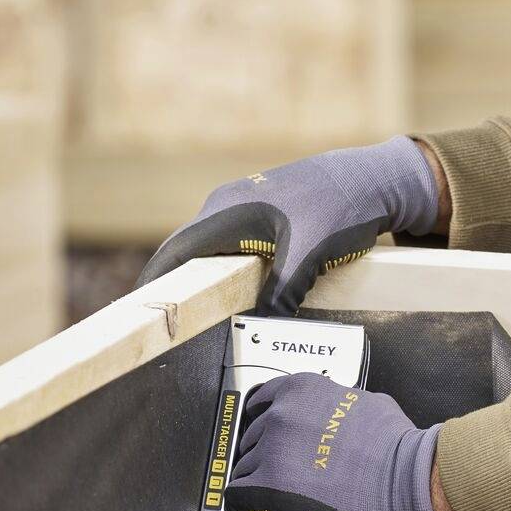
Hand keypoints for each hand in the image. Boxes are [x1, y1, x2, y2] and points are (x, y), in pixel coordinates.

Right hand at [135, 136, 441, 313]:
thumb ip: (281, 292)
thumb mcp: (310, 254)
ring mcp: (242, 207)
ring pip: (208, 250)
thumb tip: (259, 331)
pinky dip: (221, 271)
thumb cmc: (340, 209)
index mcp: (228, 211)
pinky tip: (227, 296)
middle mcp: (226, 206)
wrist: (371, 179)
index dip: (155, 283)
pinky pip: (228, 247)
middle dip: (172, 286)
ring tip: (187, 317)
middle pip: (185, 252)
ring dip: (198, 279)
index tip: (138, 313)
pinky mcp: (260, 214)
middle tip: (160, 326)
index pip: (175, 251)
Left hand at [228, 371, 456, 510]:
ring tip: (279, 496)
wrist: (404, 480)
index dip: (265, 421)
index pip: (263, 399)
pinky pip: (239, 496)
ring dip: (260, 481)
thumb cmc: (394, 445)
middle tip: (285, 472)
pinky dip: (247, 505)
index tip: (269, 436)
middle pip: (254, 436)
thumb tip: (332, 414)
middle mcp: (281, 413)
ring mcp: (272, 450)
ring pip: (247, 467)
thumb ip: (335, 404)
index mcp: (302, 389)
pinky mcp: (269, 487)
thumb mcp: (365, 401)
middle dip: (267, 454)